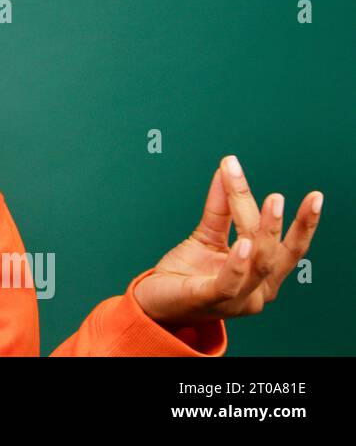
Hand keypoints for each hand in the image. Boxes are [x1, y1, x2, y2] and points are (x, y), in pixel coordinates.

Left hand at [133, 155, 322, 324]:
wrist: (154, 300)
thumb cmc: (186, 273)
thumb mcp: (208, 235)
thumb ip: (221, 207)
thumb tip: (229, 168)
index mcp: (262, 276)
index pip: (285, 246)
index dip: (303, 223)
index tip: (315, 196)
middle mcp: (257, 291)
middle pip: (275, 253)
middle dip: (281, 225)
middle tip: (280, 196)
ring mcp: (236, 299)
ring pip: (257, 264)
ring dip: (264, 233)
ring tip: (271, 203)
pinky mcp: (210, 300)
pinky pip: (229, 283)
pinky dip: (237, 264)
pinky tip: (242, 244)